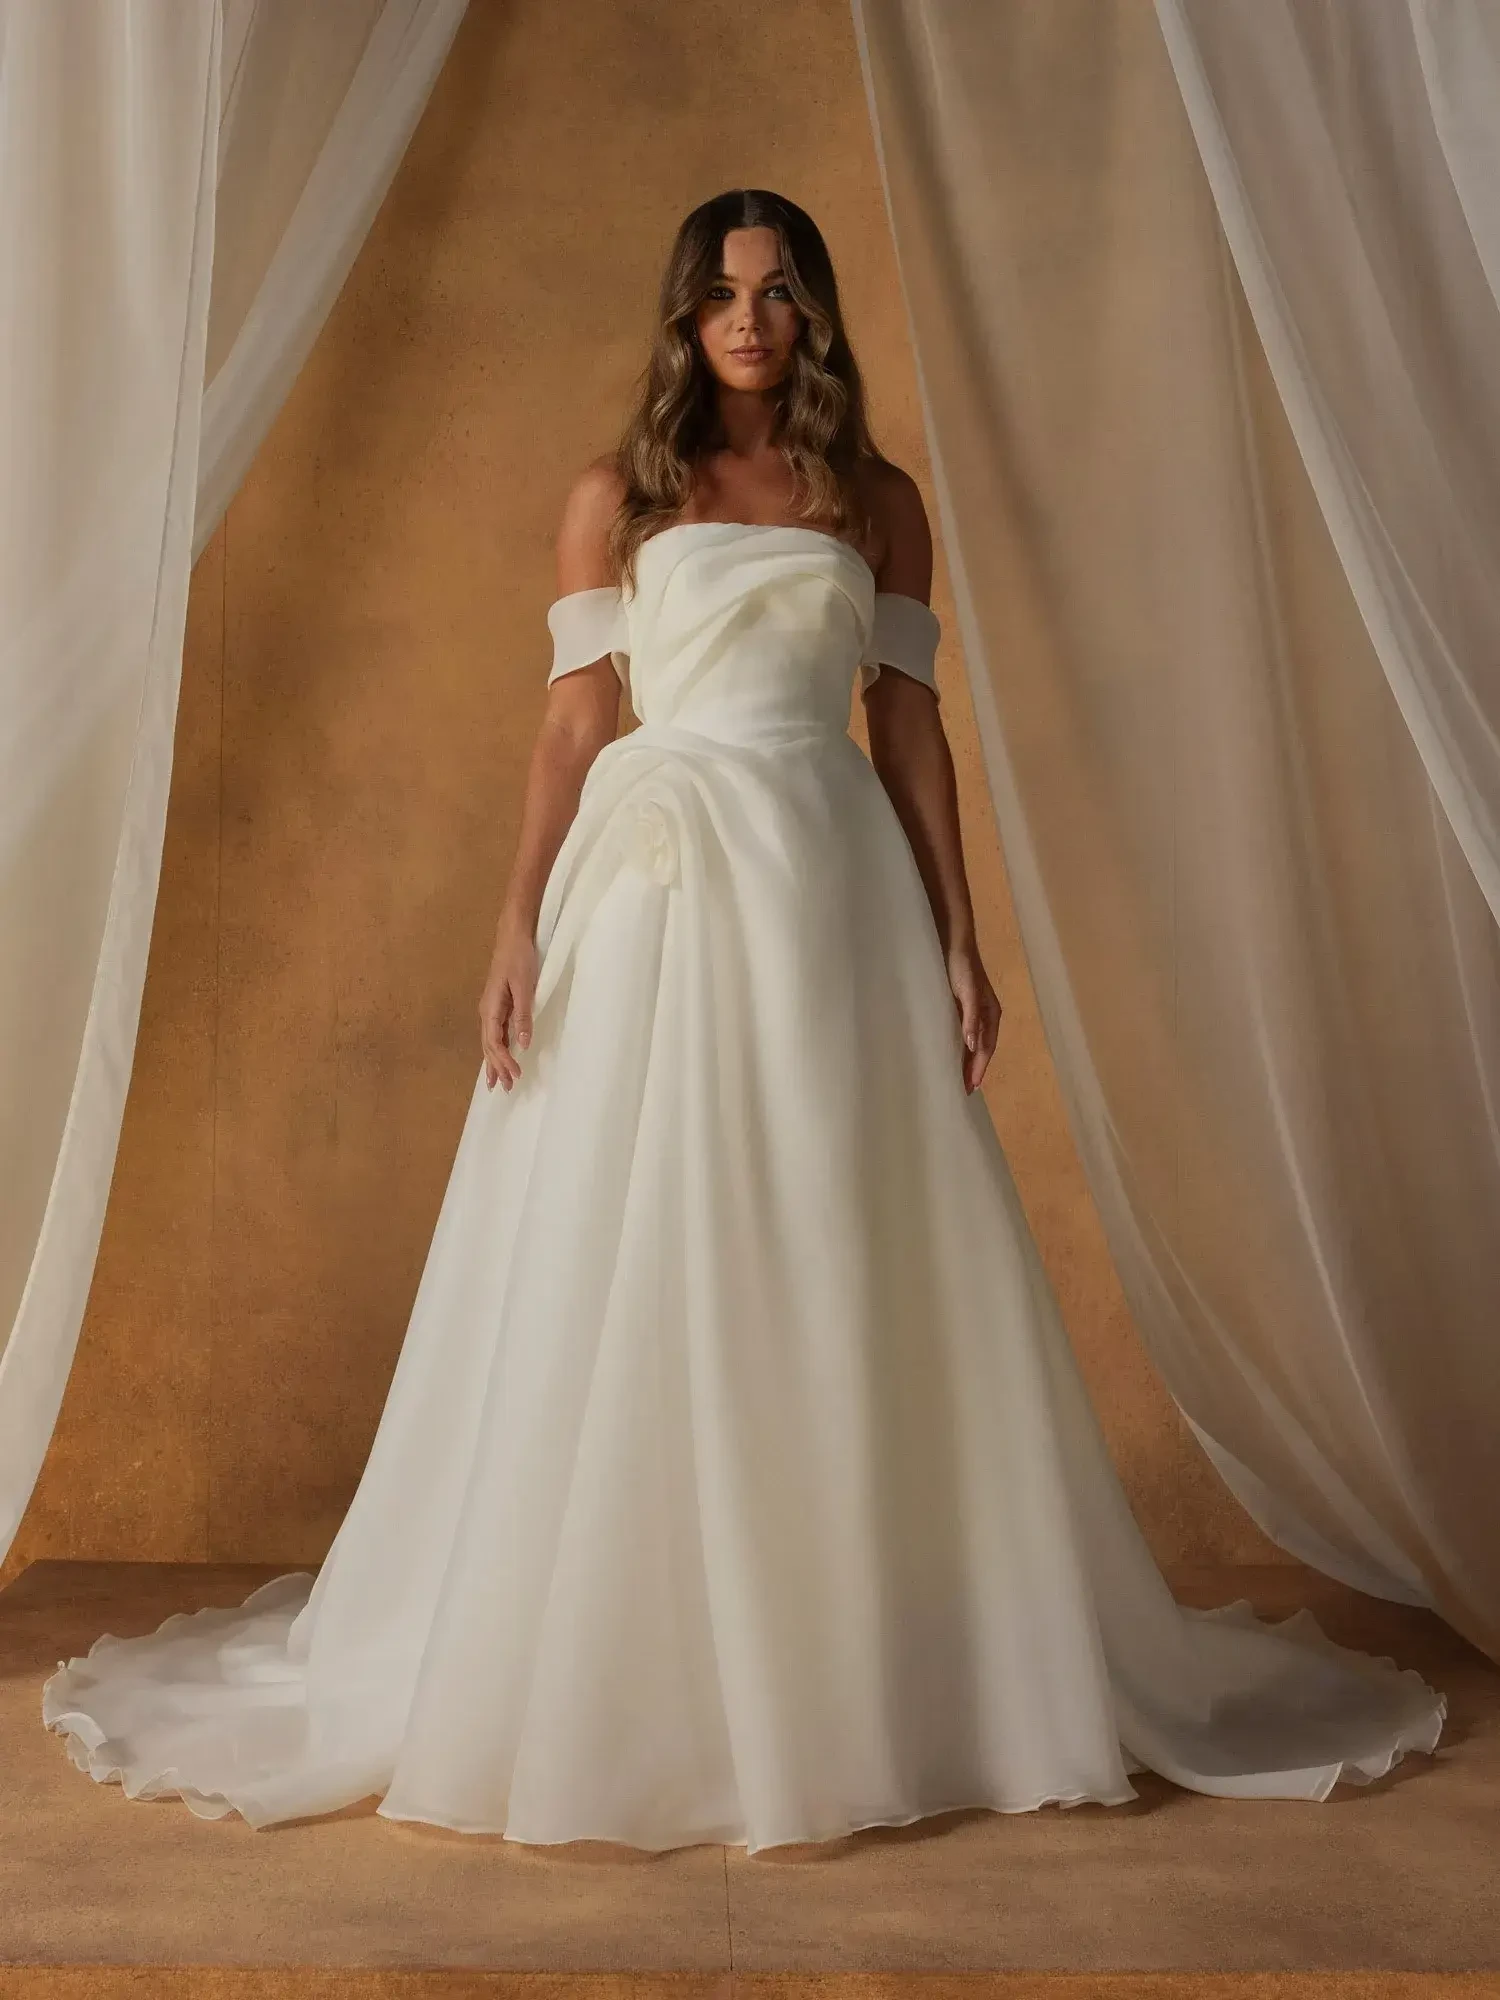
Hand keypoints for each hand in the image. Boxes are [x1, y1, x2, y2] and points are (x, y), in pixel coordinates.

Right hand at [479, 920, 538, 1091]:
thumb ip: (524, 1015)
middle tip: (507, 1088)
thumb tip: (523, 1044)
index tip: (516, 1074)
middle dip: (496, 1067)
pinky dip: (498, 1047)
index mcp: (490, 1008)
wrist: (513, 936)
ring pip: (490, 1041)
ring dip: (495, 1061)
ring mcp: (491, 1008)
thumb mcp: (524, 987)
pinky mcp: (499, 1004)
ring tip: (499, 1081)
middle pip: (489, 1046)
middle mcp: (487, 1011)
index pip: (494, 1043)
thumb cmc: (518, 958)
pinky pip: (496, 1032)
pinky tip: (501, 1056)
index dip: (504, 1061)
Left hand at [947, 940, 1001, 1093]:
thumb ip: (971, 1018)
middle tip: (963, 1089)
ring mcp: (973, 1011)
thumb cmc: (962, 967)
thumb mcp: (967, 993)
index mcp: (991, 1014)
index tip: (969, 1087)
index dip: (978, 1068)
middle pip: (981, 1049)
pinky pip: (963, 1033)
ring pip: (973, 1042)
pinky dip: (960, 1047)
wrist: (953, 943)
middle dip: (974, 1069)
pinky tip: (951, 1053)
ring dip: (967, 1060)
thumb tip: (972, 1046)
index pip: (985, 1048)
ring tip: (959, 1078)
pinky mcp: (961, 1006)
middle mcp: (985, 1015)